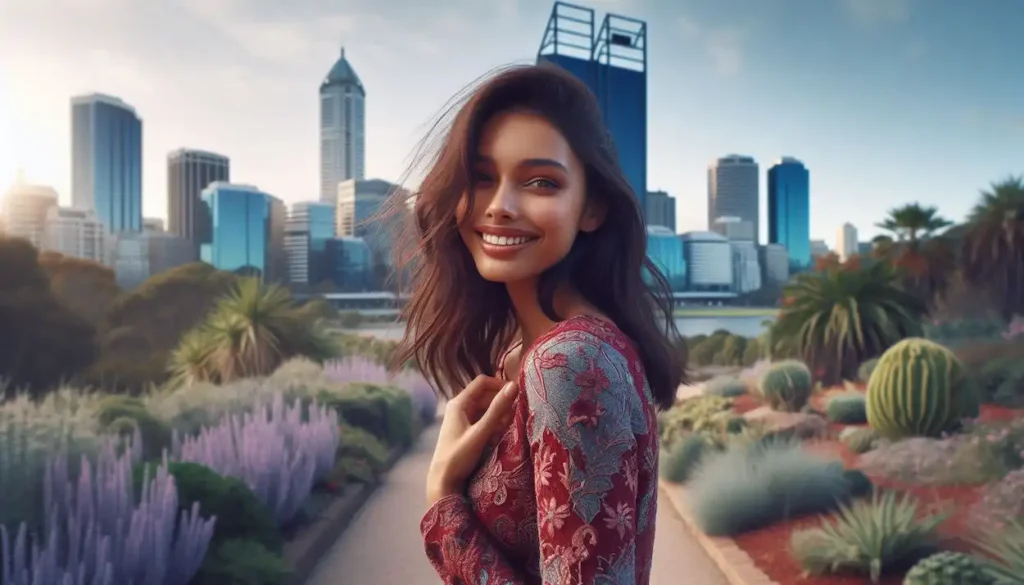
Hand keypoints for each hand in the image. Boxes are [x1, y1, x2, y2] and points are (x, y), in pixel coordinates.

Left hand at [426, 375, 518, 505]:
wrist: (442, 481)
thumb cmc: (459, 456)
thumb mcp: (481, 433)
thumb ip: (497, 409)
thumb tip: (514, 386)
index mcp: (459, 403)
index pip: (483, 382)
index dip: (500, 385)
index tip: (516, 395)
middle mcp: (459, 407)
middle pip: (485, 395)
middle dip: (502, 402)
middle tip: (517, 414)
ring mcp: (462, 419)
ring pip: (486, 408)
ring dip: (499, 414)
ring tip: (510, 426)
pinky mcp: (466, 431)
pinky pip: (483, 420)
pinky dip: (494, 423)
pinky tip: (501, 434)